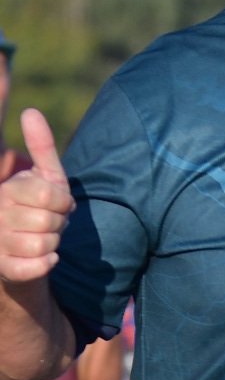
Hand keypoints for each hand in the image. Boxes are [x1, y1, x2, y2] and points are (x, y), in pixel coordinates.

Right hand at [0, 110, 73, 286]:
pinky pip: (33, 267)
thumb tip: (30, 111)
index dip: (63, 202)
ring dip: (54, 244)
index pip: (48, 195)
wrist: (20, 250)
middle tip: (52, 224)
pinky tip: (47, 257)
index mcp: (7, 190)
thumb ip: (41, 147)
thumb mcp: (44, 177)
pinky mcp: (4, 268)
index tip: (58, 205)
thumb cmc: (36, 208)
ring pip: (43, 245)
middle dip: (59, 225)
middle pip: (48, 221)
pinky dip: (46, 263)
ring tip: (46, 238)